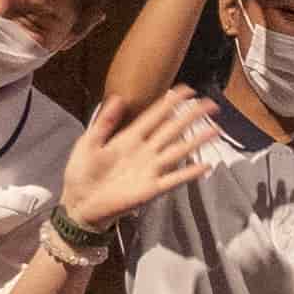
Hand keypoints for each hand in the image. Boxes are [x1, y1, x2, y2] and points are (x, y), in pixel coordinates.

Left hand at [64, 91, 224, 229]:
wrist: (78, 204)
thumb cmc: (81, 173)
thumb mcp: (88, 143)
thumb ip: (105, 122)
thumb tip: (118, 97)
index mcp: (129, 138)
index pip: (154, 116)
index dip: (170, 103)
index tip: (186, 90)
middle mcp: (145, 151)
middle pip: (172, 130)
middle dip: (191, 116)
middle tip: (209, 104)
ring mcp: (150, 170)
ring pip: (178, 151)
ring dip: (197, 140)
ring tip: (215, 129)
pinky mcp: (151, 189)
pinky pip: (174, 179)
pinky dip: (189, 174)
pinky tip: (205, 166)